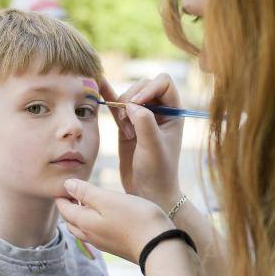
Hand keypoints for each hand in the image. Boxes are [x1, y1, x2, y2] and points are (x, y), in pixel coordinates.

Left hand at [56, 178, 173, 262]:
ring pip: (83, 229)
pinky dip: (92, 223)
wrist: (159, 247)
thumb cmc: (135, 219)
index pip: (64, 209)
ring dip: (80, 216)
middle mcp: (90, 235)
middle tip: (71, 193)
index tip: (63, 184)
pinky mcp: (115, 246)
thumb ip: (86, 192)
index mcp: (85, 223)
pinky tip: (103, 217)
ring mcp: (103, 243)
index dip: (61, 196)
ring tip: (86, 203)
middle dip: (68, 207)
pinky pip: (95, 234)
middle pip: (71, 221)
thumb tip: (66, 185)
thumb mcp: (109, 200)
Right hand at [99, 75, 184, 209]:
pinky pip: (118, 106)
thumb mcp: (153, 147)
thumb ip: (144, 122)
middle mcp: (160, 112)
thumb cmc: (157, 172)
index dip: (149, 87)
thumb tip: (132, 104)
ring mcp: (142, 118)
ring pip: (129, 95)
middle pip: (144, 86)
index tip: (138, 104)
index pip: (163, 83)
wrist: (147, 193)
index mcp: (174, 113)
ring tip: (126, 130)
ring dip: (122, 107)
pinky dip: (110, 96)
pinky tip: (100, 83)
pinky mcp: (127, 126)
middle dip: (132, 97)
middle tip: (127, 120)